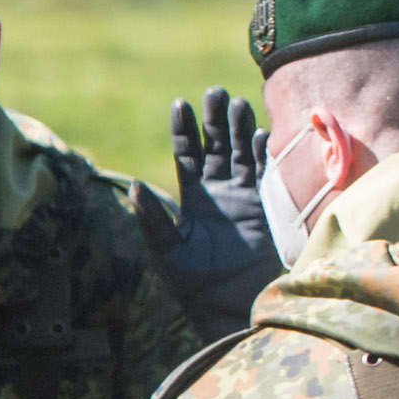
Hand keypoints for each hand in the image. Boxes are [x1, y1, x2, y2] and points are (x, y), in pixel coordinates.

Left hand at [160, 89, 280, 338]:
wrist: (231, 304)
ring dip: (240, 130)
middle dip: (215, 120)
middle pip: (216, 146)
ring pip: (241, 154)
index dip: (184, 130)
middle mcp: (217, 192)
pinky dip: (265, 155)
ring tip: (238, 103)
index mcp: (191, 198)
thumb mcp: (168, 249)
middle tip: (215, 93)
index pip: (186, 154)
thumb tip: (133, 185)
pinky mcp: (265, 207)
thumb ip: (152, 219)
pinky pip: (265, 174)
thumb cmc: (195, 283)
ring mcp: (243, 198)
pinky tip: (263, 134)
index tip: (181, 104)